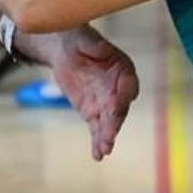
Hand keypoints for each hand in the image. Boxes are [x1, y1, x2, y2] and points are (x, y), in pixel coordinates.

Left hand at [45, 26, 139, 160]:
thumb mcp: (82, 36)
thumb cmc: (77, 38)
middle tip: (109, 136)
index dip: (124, 96)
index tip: (117, 106)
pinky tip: (97, 155)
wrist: (64, 50)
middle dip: (114, 122)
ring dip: (107, 136)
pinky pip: (97, 129)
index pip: (127, 84)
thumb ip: (93, 43)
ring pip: (109, 122)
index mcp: (122, 68)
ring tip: (104, 149)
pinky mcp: (94, 112)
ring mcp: (107, 102)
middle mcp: (118, 88)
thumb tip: (102, 47)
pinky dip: (97, 141)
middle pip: (119, 108)